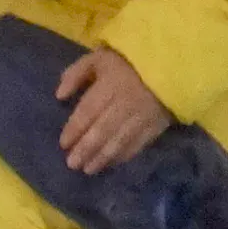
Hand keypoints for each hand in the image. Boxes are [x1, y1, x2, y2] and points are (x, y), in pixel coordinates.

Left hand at [54, 43, 173, 176]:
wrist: (169, 67)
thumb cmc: (126, 62)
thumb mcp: (97, 58)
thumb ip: (75, 74)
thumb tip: (59, 95)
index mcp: (109, 85)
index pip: (88, 111)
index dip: (75, 129)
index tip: (63, 144)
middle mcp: (124, 104)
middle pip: (102, 130)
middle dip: (86, 149)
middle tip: (72, 164)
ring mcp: (141, 117)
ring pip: (119, 141)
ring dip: (102, 157)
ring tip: (88, 170)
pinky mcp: (155, 127)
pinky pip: (137, 145)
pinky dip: (123, 156)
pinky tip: (111, 164)